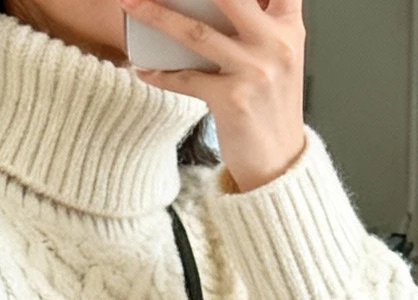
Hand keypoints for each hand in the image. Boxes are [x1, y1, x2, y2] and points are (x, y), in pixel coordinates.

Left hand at [121, 0, 306, 195]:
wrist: (280, 165)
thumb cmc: (272, 108)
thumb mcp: (280, 56)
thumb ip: (262, 20)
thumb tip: (222, 3)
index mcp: (288, 26)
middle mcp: (275, 43)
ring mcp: (254, 71)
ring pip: (196, 32)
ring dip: (156, 15)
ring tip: (129, 2)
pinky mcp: (233, 101)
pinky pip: (187, 79)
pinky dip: (161, 73)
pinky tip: (143, 67)